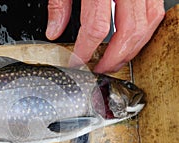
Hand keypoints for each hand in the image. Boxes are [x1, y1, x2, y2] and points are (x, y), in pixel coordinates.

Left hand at [46, 0, 164, 72]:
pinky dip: (145, 31)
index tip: (78, 61)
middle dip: (114, 57)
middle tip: (101, 69)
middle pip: (129, 31)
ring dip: (132, 49)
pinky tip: (131, 40)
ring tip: (116, 60)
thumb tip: (54, 32)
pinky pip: (155, 11)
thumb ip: (59, 4)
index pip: (96, 27)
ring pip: (148, 24)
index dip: (86, 49)